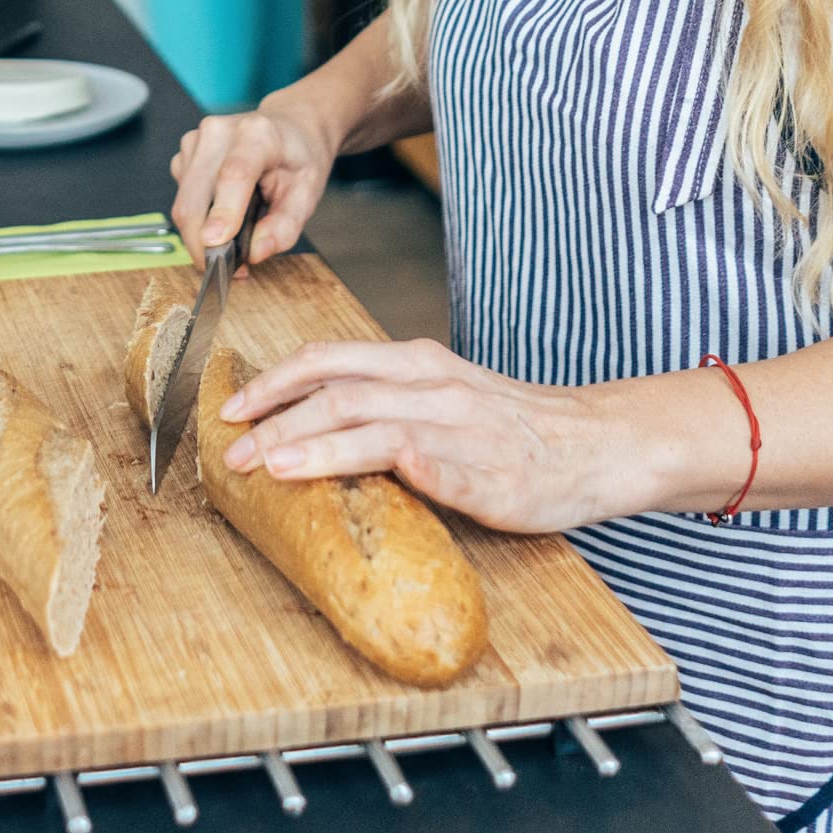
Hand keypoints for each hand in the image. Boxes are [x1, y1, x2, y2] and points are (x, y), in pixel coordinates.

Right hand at [170, 94, 339, 267]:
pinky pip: (182, 197)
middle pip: (196, 196)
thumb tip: (255, 253)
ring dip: (199, 233)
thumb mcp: (308, 195)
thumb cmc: (298, 158)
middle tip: (229, 269)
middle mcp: (219, 131)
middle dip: (203, 242)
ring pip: (184, 202)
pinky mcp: (184, 152)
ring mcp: (196, 139)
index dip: (223, 212)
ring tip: (230, 241)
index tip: (215, 246)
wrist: (290, 126)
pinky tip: (221, 214)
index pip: (234, 174)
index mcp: (257, 135)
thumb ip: (284, 227)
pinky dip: (197, 218)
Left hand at [219, 338, 625, 533]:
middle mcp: (431, 384)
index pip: (329, 360)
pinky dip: (376, 463)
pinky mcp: (483, 471)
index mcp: (417, 363)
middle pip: (335, 390)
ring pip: (368, 422)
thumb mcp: (445, 395)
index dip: (275, 381)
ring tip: (268, 465)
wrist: (600, 445)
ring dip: (311, 444)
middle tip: (232, 447)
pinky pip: (422, 462)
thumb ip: (388, 400)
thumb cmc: (516, 427)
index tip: (233, 407)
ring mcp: (456, 427)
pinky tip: (337, 472)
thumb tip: (314, 421)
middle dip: (274, 418)